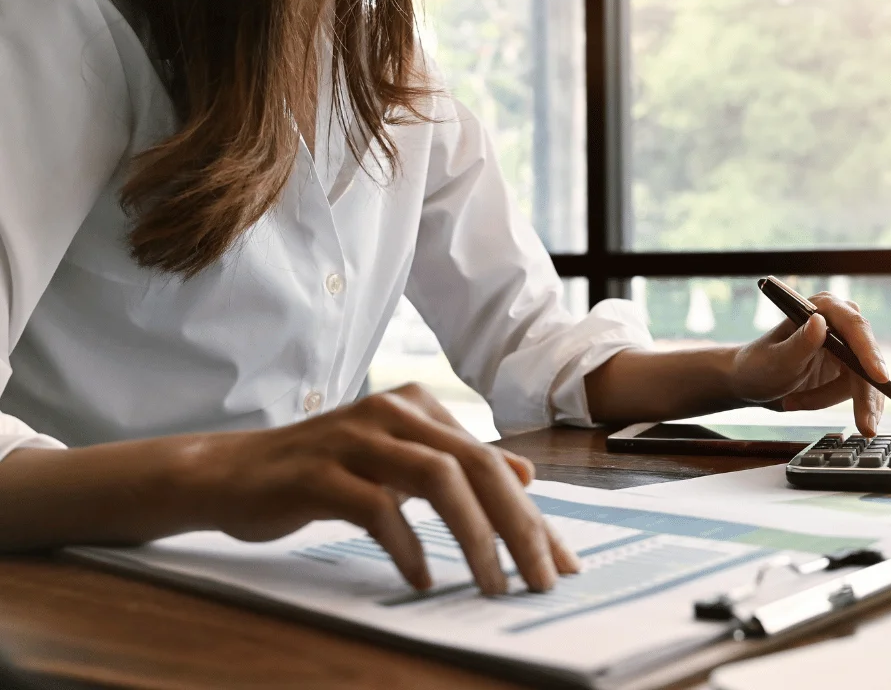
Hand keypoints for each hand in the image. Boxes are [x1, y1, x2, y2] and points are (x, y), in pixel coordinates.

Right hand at [177, 383, 579, 594]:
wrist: (228, 472)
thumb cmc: (323, 472)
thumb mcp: (398, 463)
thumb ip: (457, 465)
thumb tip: (525, 474)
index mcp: (418, 407)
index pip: (492, 463)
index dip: (532, 516)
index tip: (560, 563)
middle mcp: (393, 411)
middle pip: (475, 466)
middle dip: (518, 527)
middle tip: (539, 580)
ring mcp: (354, 437)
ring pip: (437, 479)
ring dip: (473, 537)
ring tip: (491, 584)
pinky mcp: (317, 471)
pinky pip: (376, 507)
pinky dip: (406, 546)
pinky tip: (419, 579)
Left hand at [728, 292, 889, 435]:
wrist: (751, 381)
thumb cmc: (758, 365)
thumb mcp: (776, 360)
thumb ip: (799, 344)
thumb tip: (820, 322)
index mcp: (823, 308)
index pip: (854, 327)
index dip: (870, 352)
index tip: (879, 377)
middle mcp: (839, 322)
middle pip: (866, 359)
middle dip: (864, 395)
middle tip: (866, 427)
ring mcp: (846, 346)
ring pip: (862, 380)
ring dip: (829, 398)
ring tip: (793, 403)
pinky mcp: (847, 367)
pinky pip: (854, 391)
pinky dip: (829, 401)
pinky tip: (800, 403)